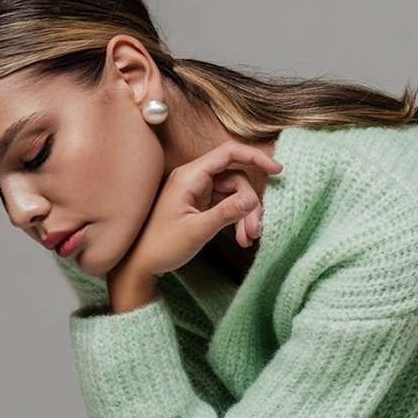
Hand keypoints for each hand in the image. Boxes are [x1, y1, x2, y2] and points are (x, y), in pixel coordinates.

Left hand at [115, 140, 283, 282]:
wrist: (140, 264)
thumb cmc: (161, 247)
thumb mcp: (196, 231)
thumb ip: (225, 213)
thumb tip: (252, 199)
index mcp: (190, 176)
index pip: (228, 153)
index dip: (255, 157)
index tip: (277, 170)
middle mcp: (194, 179)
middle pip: (236, 178)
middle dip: (250, 203)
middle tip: (256, 232)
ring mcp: (198, 192)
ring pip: (234, 194)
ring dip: (245, 215)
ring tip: (247, 241)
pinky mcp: (200, 205)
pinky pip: (226, 205)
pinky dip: (236, 219)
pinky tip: (240, 238)